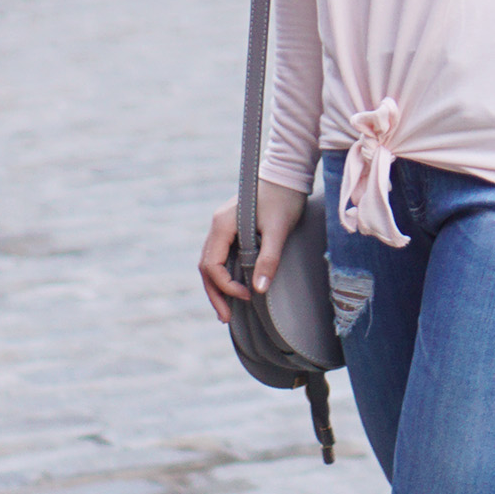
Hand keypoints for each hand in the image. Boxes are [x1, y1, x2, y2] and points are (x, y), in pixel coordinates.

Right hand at [199, 179, 310, 325]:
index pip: (212, 265)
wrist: (288, 174)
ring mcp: (222, 227)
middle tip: (226, 318)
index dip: (226, 286)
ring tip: (227, 311)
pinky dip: (224, 275)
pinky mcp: (232, 228)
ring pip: (211, 263)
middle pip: (206, 267)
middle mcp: (217, 226)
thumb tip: (259, 290)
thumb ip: (268, 259)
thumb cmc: (284, 199)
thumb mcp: (278, 230)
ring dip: (218, 287)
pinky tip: (233, 289)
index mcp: (222, 225)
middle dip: (215, 294)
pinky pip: (221, 256)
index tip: (248, 296)